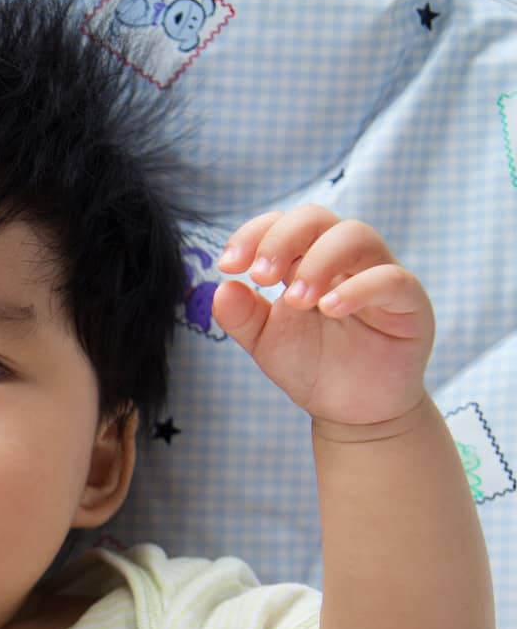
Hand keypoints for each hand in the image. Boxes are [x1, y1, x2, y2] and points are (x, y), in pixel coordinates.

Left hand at [212, 205, 432, 430]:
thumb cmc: (311, 365)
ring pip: (356, 235)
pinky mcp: (409, 301)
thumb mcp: (265, 341)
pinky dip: (358, 288)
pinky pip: (391, 278)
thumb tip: (220, 288)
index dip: (254, 234)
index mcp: (305, 261)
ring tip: (296, 300)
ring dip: (318, 261)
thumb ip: (241, 316)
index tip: (229, 265)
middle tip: (260, 277)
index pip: (281, 224)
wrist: (353, 410)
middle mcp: (343, 260)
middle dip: (282, 239)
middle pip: (317, 218)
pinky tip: (330, 309)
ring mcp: (378, 275)